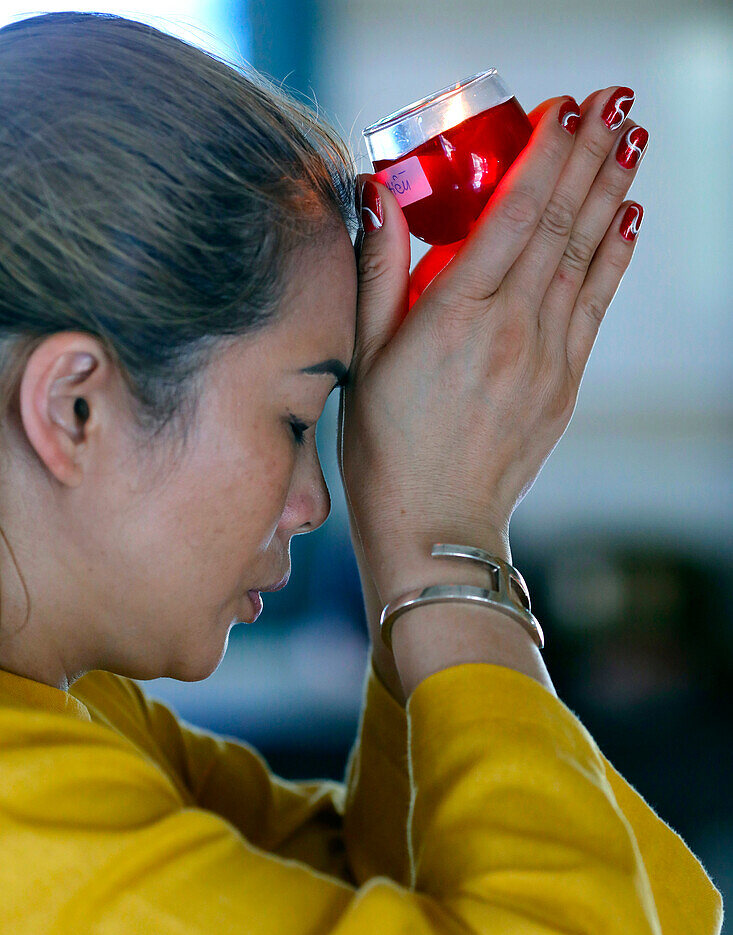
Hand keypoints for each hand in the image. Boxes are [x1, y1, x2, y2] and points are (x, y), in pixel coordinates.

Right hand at [339, 86, 646, 603]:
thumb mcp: (361, 358)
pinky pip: (596, 305)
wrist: (434, 526)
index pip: (512, 215)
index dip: (544, 155)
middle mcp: (509, 330)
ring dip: (609, 193)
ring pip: (585, 258)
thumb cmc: (386, 448)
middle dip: (589, 155)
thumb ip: (376, 271)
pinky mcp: (563, 385)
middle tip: (615, 102)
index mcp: (452, 317)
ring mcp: (544, 358)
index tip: (565, 109)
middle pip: (559, 224)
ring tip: (630, 141)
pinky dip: (614, 258)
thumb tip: (377, 194)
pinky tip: (626, 220)